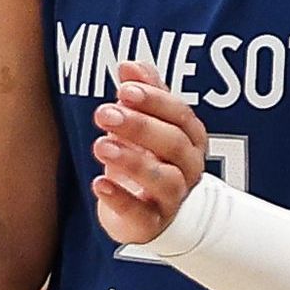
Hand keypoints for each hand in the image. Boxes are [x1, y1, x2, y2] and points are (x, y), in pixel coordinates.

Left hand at [89, 63, 213, 248]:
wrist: (149, 213)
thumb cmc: (148, 159)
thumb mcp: (145, 123)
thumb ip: (143, 94)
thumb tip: (130, 65)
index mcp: (190, 140)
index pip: (181, 117)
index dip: (155, 102)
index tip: (124, 90)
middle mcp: (188, 169)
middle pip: (175, 145)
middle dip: (141, 127)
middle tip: (104, 113)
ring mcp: (172, 198)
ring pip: (164, 180)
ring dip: (133, 161)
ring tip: (100, 145)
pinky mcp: (152, 224)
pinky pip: (142, 214)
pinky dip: (121, 199)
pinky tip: (99, 183)